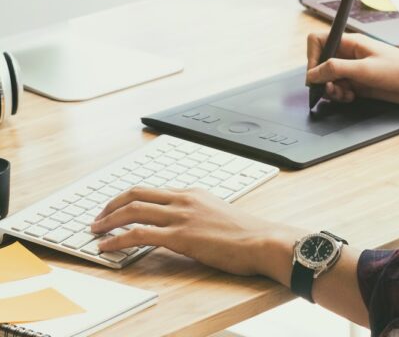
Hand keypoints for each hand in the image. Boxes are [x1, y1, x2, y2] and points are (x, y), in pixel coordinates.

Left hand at [91, 187, 300, 279]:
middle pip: (137, 194)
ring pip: (133, 210)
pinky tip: (106, 247)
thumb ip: (197, 215)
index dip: (129, 199)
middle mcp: (184, 199)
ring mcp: (181, 216)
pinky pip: (140, 234)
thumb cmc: (245, 234)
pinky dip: (118, 239)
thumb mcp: (218, 215)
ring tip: (95, 231)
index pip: (152, 191)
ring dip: (108, 220)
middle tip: (98, 218)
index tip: (116, 209)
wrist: (262, 240)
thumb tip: (182, 226)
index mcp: (193, 193)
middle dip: (112, 205)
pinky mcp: (180, 236)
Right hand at [306, 33, 398, 104]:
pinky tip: (352, 97)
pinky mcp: (361, 83)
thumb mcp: (365, 69)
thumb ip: (336, 69)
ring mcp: (355, 69)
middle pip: (321, 62)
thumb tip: (313, 73)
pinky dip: (341, 95)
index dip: (312, 57)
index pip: (318, 41)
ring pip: (330, 78)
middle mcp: (350, 54)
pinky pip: (341, 88)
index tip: (316, 74)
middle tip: (331, 88)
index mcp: (350, 42)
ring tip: (345, 94)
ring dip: (332, 89)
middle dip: (322, 78)